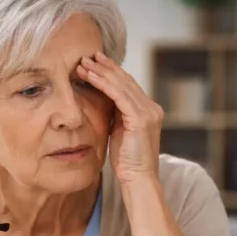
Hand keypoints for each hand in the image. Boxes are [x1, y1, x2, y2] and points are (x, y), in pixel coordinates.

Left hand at [77, 51, 162, 184]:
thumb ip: (118, 116)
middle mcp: (152, 108)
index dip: (112, 73)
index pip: (129, 86)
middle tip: (88, 56)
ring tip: (84, 63)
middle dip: (106, 67)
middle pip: (126, 81)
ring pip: (121, 85)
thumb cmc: (127, 162)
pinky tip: (90, 76)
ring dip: (101, 72)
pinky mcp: (140, 118)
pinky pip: (119, 95)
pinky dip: (103, 83)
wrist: (139, 179)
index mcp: (149, 111)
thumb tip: (104, 101)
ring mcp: (148, 112)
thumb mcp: (121, 132)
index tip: (96, 62)